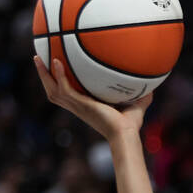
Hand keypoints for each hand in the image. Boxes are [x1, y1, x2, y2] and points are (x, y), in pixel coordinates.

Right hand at [34, 56, 151, 140]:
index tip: (55, 68)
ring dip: (43, 75)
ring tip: (38, 58)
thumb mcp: (136, 102)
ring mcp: (77, 106)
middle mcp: (77, 106)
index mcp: (85, 105)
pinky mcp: (80, 105)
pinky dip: (59, 75)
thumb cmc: (131, 124)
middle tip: (38, 59)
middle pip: (52, 91)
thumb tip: (154, 84)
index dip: (58, 82)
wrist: (126, 134)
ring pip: (52, 90)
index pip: (67, 93)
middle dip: (44, 76)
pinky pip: (64, 88)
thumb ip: (142, 93)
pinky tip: (56, 61)